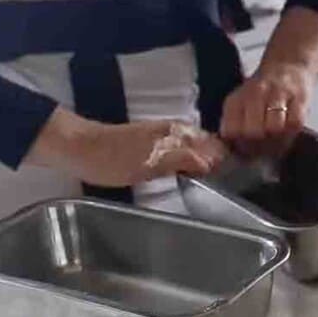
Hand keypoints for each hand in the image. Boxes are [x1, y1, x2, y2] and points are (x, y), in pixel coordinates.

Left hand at [27, 108, 227, 186]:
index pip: (216, 145)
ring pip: (197, 148)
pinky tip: (191, 177)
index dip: (228, 160)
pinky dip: (192, 163)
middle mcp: (176, 131)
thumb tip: (213, 163)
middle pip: (209, 146)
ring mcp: (165, 136)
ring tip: (215, 183)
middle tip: (230, 185)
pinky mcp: (154, 145)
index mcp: (179, 133)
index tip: (239, 179)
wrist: (79, 149)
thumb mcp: (150, 163)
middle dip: (221, 161)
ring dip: (207, 163)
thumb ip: (183, 161)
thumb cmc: (114, 158)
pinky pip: (183, 152)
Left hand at [220, 6, 317, 155]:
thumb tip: (235, 151)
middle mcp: (255, 94)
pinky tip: (289, 130)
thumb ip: (234, 125)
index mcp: (237, 99)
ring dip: (277, 138)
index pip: (231, 131)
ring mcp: (278, 95)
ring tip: (277, 138)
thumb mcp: (240, 103)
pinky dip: (292, 131)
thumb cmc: (263, 90)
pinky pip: (294, 123)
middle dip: (260, 144)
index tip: (246, 149)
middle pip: (252, 132)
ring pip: (274, 128)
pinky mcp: (300, 99)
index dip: (239, 145)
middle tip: (264, 145)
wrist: (288, 65)